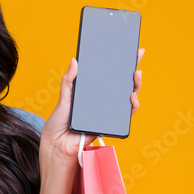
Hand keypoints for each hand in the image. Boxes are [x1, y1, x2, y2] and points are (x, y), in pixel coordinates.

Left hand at [39, 48, 144, 168]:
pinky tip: (131, 96)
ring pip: (128, 97)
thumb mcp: (64, 98)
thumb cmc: (59, 123)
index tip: (128, 49)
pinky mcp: (111, 123)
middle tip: (136, 57)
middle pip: (121, 84)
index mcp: (92, 93)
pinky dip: (132, 105)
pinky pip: (126, 113)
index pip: (108, 76)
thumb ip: (69, 81)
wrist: (58, 144)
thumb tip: (74, 60)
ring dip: (135, 85)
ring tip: (135, 75)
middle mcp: (102, 101)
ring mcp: (108, 111)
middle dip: (131, 70)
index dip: (119, 64)